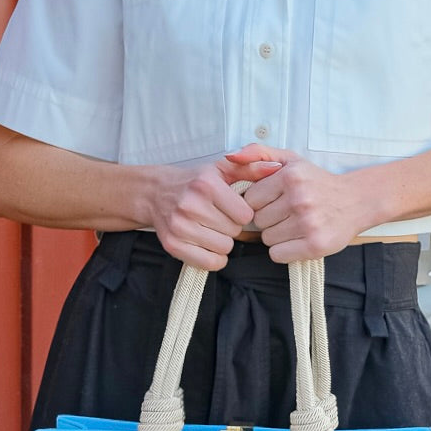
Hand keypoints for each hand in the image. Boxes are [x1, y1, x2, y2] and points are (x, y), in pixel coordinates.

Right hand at [149, 158, 280, 270]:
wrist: (155, 193)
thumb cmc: (194, 182)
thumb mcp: (221, 169)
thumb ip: (250, 168)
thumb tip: (275, 167)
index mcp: (207, 185)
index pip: (245, 215)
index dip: (243, 214)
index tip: (233, 210)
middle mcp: (191, 205)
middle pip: (234, 233)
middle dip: (231, 228)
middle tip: (219, 220)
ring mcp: (180, 227)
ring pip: (224, 249)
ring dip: (222, 243)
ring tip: (212, 230)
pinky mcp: (173, 245)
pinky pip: (209, 263)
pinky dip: (213, 259)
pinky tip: (208, 245)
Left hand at [226, 145, 360, 262]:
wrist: (357, 201)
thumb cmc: (318, 181)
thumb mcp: (291, 159)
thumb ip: (258, 153)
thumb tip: (230, 156)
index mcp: (291, 177)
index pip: (250, 200)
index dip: (260, 203)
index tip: (275, 201)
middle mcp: (299, 199)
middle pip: (258, 221)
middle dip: (268, 219)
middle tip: (287, 214)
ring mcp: (308, 224)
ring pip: (267, 239)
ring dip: (276, 235)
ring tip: (294, 225)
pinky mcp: (314, 245)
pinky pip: (278, 255)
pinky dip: (284, 250)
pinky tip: (296, 240)